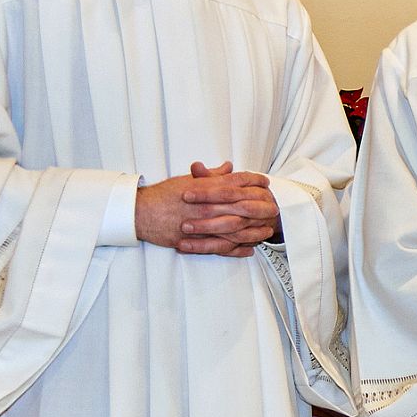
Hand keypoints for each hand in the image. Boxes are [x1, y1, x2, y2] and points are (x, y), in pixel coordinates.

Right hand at [135, 161, 278, 256]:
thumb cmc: (163, 195)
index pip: (236, 182)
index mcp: (206, 189)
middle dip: (261, 207)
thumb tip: (227, 167)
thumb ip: (210, 176)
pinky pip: (222, 247)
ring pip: (235, 229)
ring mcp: (203, 225)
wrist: (141, 212)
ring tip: (267, 231)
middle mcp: (207, 206)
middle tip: (275, 208)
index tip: (266, 182)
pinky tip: (250, 249)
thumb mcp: (187, 180)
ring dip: (254, 231)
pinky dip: (237, 249)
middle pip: (241, 206)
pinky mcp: (196, 241)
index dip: (253, 181)